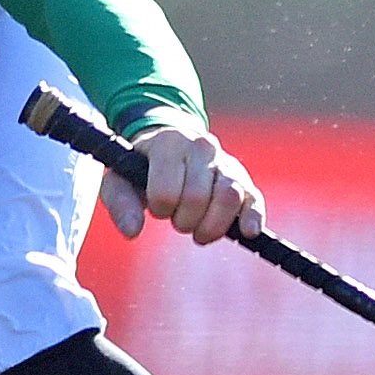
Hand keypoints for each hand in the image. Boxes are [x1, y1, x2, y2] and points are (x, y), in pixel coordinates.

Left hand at [101, 126, 264, 244]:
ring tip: (199, 229)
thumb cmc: (142, 168)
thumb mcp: (120, 180)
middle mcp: (202, 146)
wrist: (172, 145)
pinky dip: (252, 217)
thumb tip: (132, 231)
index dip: (160, 207)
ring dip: (211, 226)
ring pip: (229, 197)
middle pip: (197, 198)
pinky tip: (247, 232)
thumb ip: (120, 203)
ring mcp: (225, 162)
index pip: (166, 190)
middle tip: (177, 218)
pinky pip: (254, 199)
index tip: (157, 205)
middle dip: (183, 220)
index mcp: (169, 143)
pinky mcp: (243, 179)